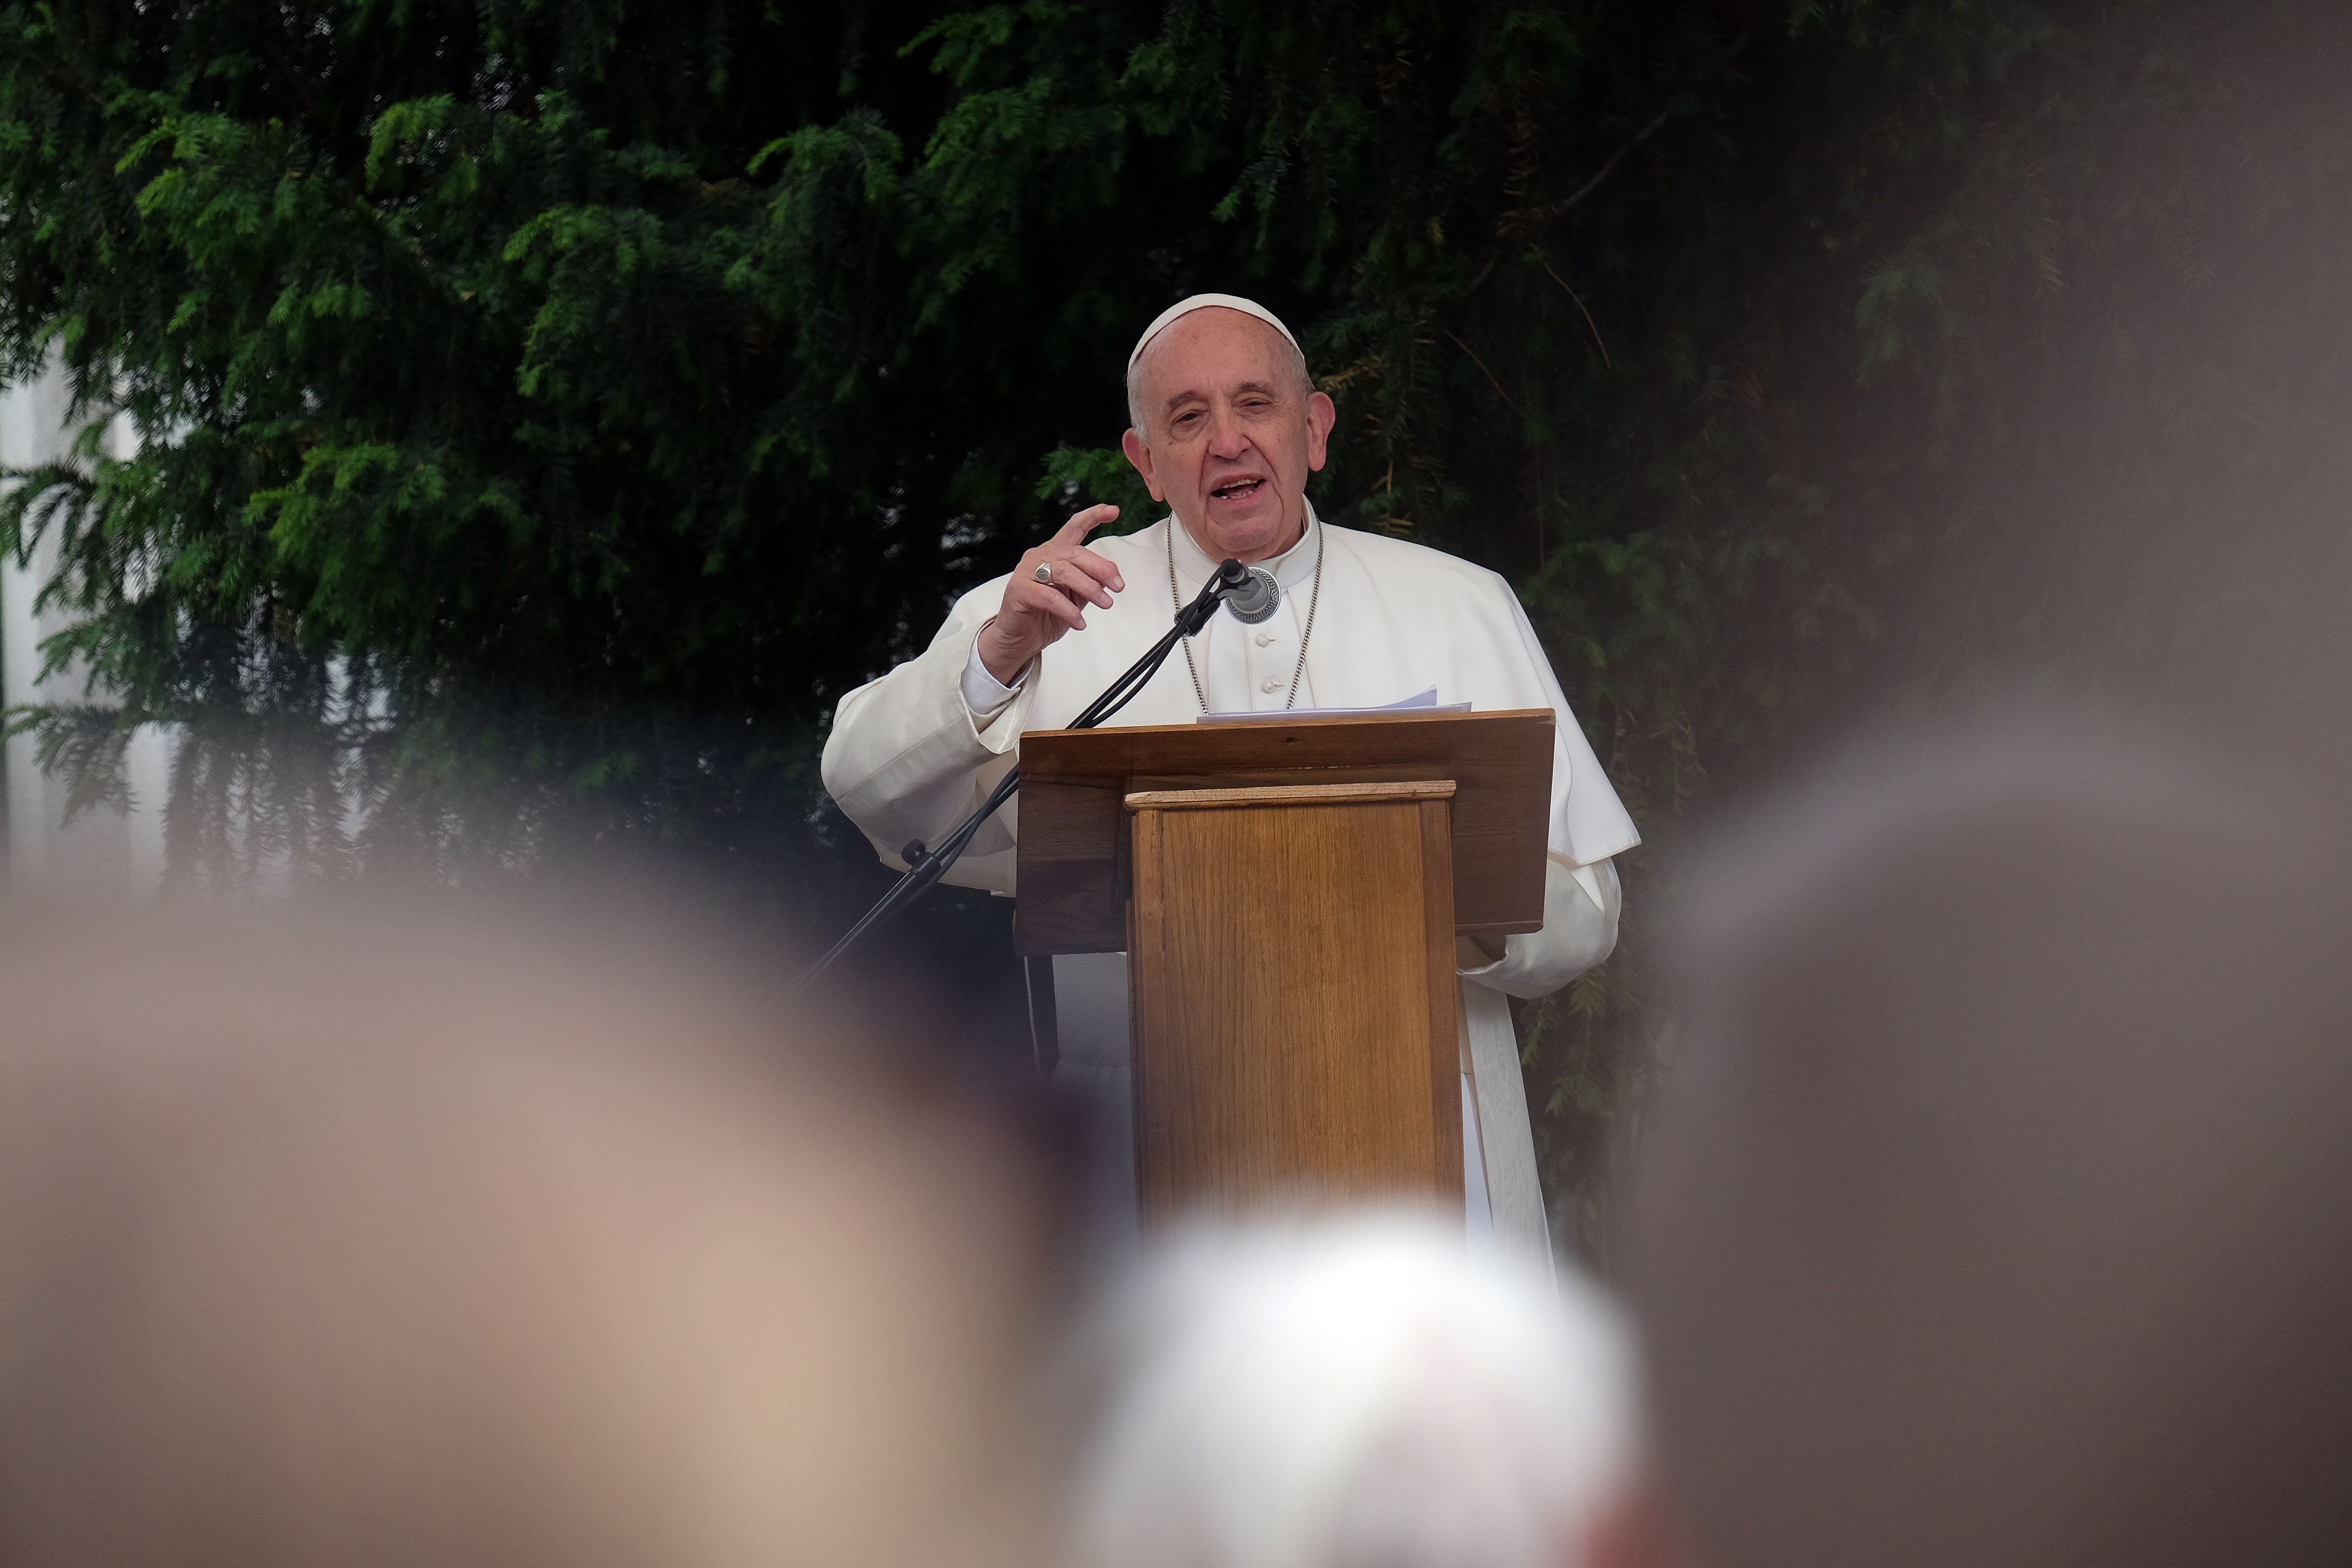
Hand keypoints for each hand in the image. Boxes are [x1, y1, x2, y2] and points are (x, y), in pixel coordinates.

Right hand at [976, 504, 1126, 684]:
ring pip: (1064, 572)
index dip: (1093, 516)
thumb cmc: (1046, 615)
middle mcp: (1040, 556)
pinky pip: (1049, 596)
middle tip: (1118, 587)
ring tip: (1105, 604)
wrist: (1019, 639)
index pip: (1074, 527)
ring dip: (1089, 588)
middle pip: (1075, 553)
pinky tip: (1079, 623)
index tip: (1113, 511)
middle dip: (1101, 568)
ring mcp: (1026, 571)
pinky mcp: (1018, 590)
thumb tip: (1112, 577)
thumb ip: (1089, 583)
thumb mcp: (1075, 597)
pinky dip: (1068, 610)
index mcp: (1054, 553)